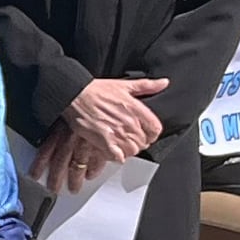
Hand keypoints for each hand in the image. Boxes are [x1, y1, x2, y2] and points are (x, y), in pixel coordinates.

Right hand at [35, 77, 165, 190]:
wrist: (75, 94)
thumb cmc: (96, 90)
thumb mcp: (124, 84)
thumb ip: (147, 85)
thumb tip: (164, 83)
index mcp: (136, 108)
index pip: (156, 129)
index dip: (151, 134)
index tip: (144, 133)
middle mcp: (130, 122)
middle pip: (143, 143)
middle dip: (137, 142)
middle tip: (127, 139)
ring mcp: (117, 133)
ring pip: (132, 151)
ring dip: (126, 150)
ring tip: (119, 145)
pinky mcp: (104, 141)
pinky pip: (118, 157)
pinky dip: (116, 156)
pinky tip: (111, 150)